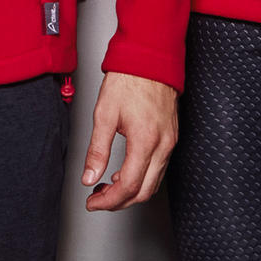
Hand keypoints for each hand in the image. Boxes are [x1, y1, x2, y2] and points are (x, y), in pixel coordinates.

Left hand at [82, 71, 177, 211]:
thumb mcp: (104, 113)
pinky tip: (126, 171)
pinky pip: (159, 168)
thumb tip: (89, 177)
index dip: (108, 200)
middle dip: (119, 201)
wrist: (150, 58)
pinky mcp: (171, 136)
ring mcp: (170, 141)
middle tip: (99, 198)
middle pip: (144, 191)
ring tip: (108, 185)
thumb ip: (97, 150)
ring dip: (131, 190)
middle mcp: (163, 144)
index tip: (93, 201)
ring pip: (154, 182)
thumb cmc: (129, 79)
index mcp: (145, 140)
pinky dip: (142, 177)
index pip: (129, 186)